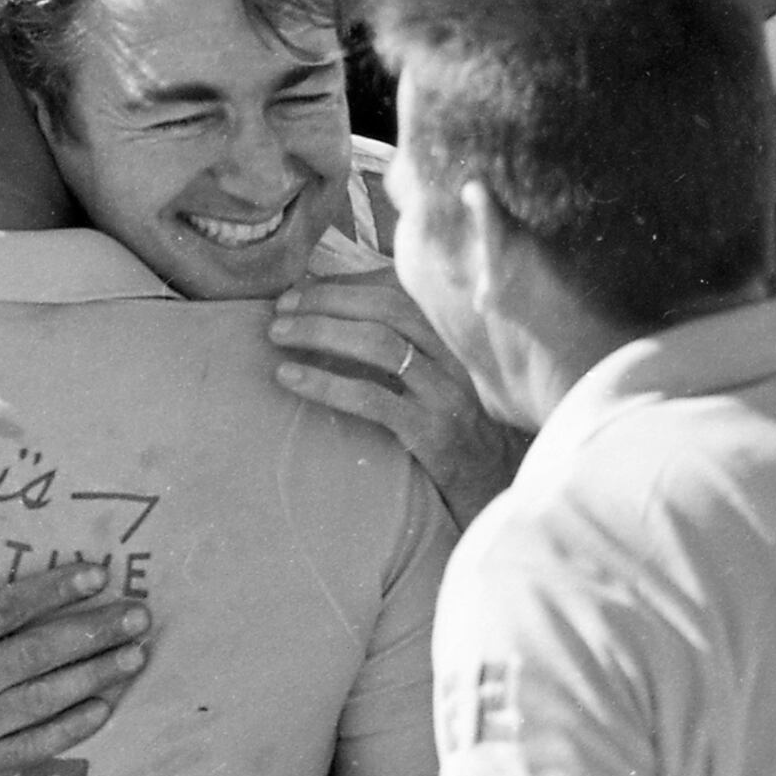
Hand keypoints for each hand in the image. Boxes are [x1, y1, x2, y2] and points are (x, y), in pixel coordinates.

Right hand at [0, 515, 150, 775]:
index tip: (94, 572)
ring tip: (135, 655)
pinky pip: (32, 747)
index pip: (6, 610)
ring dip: (96, 675)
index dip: (55, 589)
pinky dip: (70, 728)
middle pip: (40, 652)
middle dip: (95, 629)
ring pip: (45, 698)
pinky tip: (102, 711)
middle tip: (140, 614)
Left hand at [270, 269, 528, 526]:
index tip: (302, 287)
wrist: (498, 492)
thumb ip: (404, 348)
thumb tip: (332, 315)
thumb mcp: (439, 382)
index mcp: (455, 336)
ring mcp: (447, 393)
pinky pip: (372, 398)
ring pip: (379, 344)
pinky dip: (325, 383)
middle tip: (281, 307)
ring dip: (320, 331)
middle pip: (387, 308)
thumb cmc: (458, 433)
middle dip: (327, 300)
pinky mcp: (433, 432)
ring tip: (277, 335)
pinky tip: (289, 378)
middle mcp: (457, 356)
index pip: (400, 289)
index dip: (347, 283)